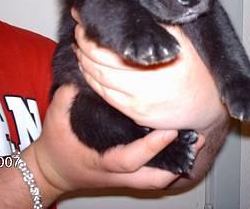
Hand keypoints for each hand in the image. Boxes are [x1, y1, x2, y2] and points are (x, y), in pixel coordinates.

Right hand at [29, 85, 204, 198]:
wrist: (50, 171)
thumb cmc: (55, 145)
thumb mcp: (57, 118)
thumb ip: (69, 95)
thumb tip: (83, 71)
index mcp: (102, 161)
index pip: (131, 159)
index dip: (152, 147)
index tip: (171, 130)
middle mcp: (117, 174)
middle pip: (154, 178)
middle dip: (179, 161)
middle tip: (198, 138)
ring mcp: (124, 178)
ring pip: (157, 179)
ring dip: (179, 162)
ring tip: (197, 140)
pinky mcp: (127, 175)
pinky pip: (152, 174)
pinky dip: (169, 162)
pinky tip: (180, 144)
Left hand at [72, 9, 225, 130]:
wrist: (207, 106)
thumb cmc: (195, 68)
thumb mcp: (183, 40)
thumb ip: (158, 26)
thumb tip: (130, 7)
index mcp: (162, 52)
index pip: (117, 38)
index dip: (95, 29)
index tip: (83, 16)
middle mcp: (151, 76)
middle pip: (102, 58)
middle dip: (84, 42)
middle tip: (79, 29)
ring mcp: (140, 97)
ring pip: (98, 76)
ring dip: (83, 60)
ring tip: (79, 47)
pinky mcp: (135, 112)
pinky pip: (104, 94)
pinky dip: (90, 79)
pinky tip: (87, 69)